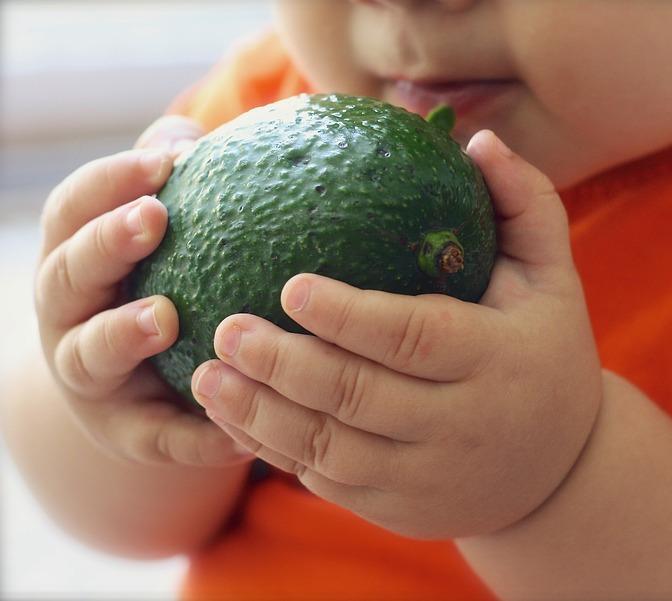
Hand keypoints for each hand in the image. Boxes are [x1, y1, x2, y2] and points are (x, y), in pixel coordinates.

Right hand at [35, 116, 251, 466]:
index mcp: (75, 258)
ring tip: (164, 317)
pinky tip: (236, 426)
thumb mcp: (155, 239)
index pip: (73, 210)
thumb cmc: (158, 286)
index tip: (160, 161)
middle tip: (153, 217)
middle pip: (67, 275)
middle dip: (104, 243)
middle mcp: (68, 317)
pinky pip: (156, 436)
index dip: (107, 182)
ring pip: (89, 355)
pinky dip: (192, 432)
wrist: (139, 392)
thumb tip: (199, 137)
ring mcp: (90, 379)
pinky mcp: (126, 433)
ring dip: (120, 333)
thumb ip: (175, 186)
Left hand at [191, 130, 601, 537]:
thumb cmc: (546, 353)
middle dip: (285, 365)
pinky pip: (327, 482)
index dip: (351, 316)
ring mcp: (427, 477)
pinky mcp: (398, 509)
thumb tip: (478, 140)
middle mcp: (462, 425)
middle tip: (226, 327)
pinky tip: (235, 418)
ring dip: (260, 416)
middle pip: (360, 398)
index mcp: (497, 360)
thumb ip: (525, 204)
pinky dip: (276, 451)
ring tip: (206, 377)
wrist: (559, 472)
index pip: (416, 338)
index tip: (290, 287)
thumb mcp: (554, 279)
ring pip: (330, 450)